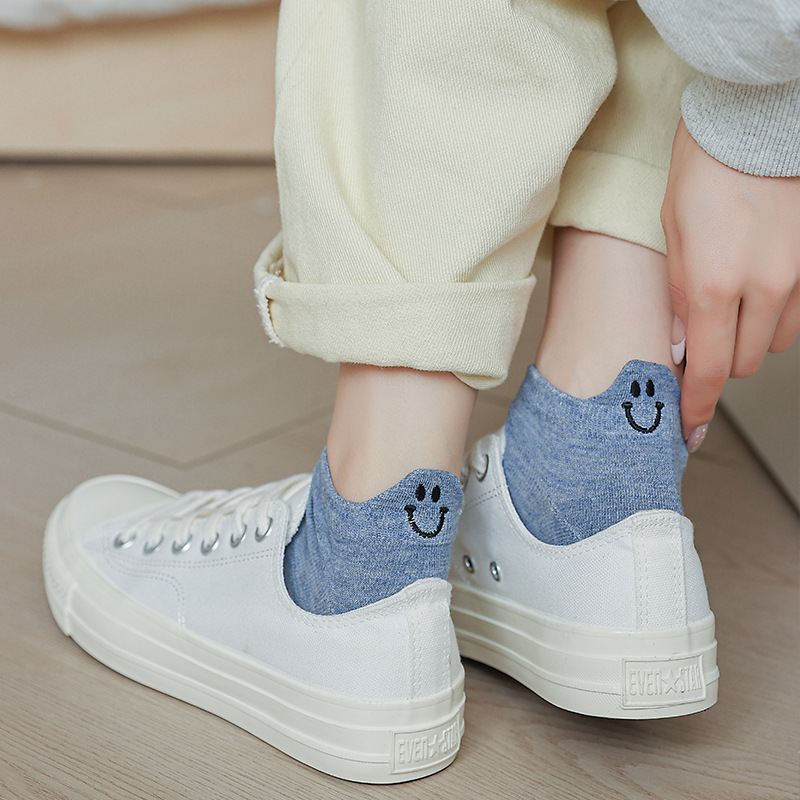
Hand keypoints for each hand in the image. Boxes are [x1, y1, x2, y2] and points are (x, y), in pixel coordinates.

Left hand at [661, 119, 799, 449]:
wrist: (754, 124)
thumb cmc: (704, 173)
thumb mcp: (671, 239)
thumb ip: (676, 298)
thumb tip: (678, 345)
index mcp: (713, 287)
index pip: (708, 370)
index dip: (697, 405)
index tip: (689, 425)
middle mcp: (762, 290)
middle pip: (743, 364)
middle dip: (717, 365)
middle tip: (698, 346)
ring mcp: (796, 278)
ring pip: (773, 344)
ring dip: (746, 342)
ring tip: (725, 311)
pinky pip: (796, 316)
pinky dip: (771, 319)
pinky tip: (753, 295)